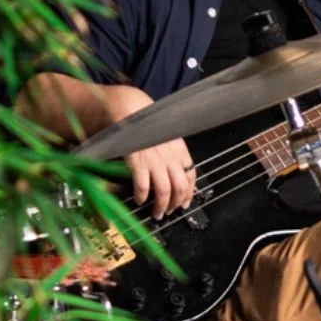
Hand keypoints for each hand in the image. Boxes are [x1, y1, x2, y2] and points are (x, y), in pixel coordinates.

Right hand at [105, 86, 196, 219]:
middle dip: (176, 204)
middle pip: (180, 187)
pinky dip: (142, 196)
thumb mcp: (166, 136)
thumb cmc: (146, 122)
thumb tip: (176, 172)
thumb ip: (172, 153)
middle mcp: (170, 156)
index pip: (191, 175)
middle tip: (169, 212)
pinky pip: (143, 185)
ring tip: (157, 214)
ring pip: (164, 191)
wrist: (129, 107)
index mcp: (179, 149)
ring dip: (161, 206)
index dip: (189, 192)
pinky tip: (140, 200)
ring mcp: (154, 159)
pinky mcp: (137, 161)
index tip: (185, 203)